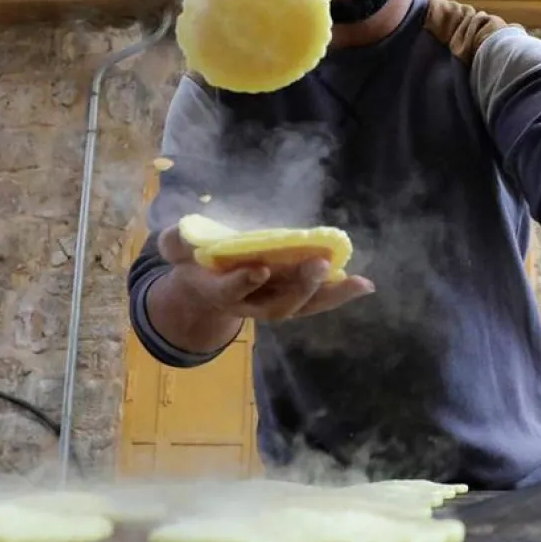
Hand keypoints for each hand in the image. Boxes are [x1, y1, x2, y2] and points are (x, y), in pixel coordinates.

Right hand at [157, 224, 374, 321]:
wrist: (204, 291)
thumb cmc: (193, 262)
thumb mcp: (177, 248)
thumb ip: (176, 241)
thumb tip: (182, 234)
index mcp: (216, 291)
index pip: (230, 290)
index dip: (243, 282)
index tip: (260, 268)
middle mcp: (248, 305)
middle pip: (275, 305)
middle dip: (298, 287)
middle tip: (317, 264)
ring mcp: (271, 305)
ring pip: (301, 307)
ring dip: (328, 295)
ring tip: (357, 282)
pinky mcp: (290, 300)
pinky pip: (315, 302)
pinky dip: (338, 294)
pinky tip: (364, 284)